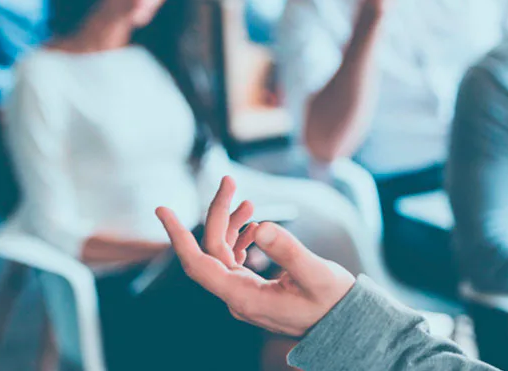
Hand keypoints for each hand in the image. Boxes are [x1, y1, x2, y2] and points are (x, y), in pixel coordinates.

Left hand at [156, 177, 355, 336]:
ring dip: (231, 225)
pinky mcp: (254, 291)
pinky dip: (240, 239)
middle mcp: (237, 298)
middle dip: (217, 214)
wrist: (344, 325)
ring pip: (223, 255)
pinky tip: (253, 225)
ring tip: (247, 201)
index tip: (163, 210)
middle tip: (230, 181)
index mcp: (244, 297)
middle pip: (212, 251)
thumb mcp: (316, 274)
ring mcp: (244, 295)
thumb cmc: (332, 303)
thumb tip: (261, 226)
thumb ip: (288, 251)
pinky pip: (235, 262)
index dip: (178, 236)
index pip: (199, 264)